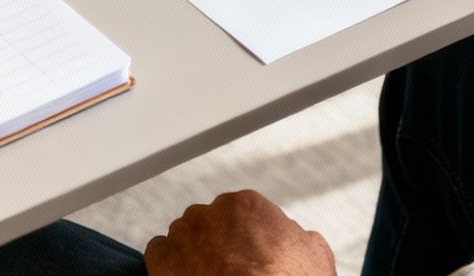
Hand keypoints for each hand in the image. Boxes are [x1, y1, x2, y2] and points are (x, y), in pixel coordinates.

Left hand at [143, 190, 336, 275]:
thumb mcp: (314, 253)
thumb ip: (297, 235)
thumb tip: (297, 237)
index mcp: (247, 205)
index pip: (243, 215)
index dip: (247, 239)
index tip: (251, 257)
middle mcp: (211, 212)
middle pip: (211, 223)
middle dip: (218, 244)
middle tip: (231, 271)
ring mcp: (184, 233)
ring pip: (185, 237)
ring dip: (193, 253)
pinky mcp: (162, 257)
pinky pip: (160, 254)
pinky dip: (168, 265)